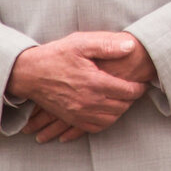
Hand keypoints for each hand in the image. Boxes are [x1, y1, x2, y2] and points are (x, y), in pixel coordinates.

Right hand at [8, 32, 148, 140]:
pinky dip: (106, 121)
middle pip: (122, 107)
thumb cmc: (56, 55)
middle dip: (131, 99)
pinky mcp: (70, 118)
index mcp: (94, 82)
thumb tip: (130, 46)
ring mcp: (79, 113)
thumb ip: (107, 45)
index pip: (128, 91)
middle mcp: (88, 101)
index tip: (142, 82)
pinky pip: (95, 127)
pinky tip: (108, 112)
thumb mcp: (81, 43)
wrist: (29, 73)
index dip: (139, 87)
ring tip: (123, 99)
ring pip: (110, 119)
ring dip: (120, 111)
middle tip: (134, 89)